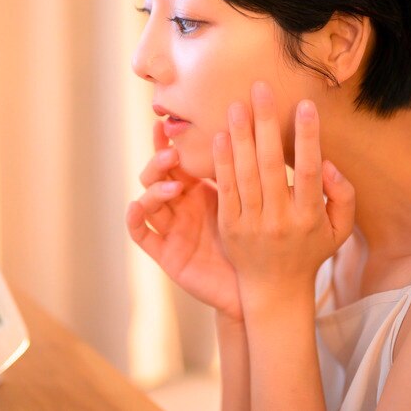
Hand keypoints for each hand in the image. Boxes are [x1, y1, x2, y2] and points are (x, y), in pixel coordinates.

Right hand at [126, 120, 242, 319]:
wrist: (257, 288)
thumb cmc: (259, 242)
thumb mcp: (256, 202)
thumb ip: (256, 173)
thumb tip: (277, 136)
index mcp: (201, 190)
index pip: (178, 160)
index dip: (169, 141)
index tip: (168, 123)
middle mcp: (181, 205)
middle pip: (157, 174)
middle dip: (160, 161)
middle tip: (174, 153)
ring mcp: (171, 229)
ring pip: (149, 200)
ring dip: (155, 188)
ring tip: (174, 183)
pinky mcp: (166, 254)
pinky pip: (142, 235)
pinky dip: (134, 219)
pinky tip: (136, 206)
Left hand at [213, 81, 354, 310]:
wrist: (276, 289)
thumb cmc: (311, 250)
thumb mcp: (340, 229)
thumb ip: (343, 195)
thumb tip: (327, 164)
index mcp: (309, 216)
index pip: (308, 170)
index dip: (308, 136)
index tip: (305, 104)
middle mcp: (279, 219)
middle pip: (271, 165)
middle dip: (266, 123)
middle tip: (260, 88)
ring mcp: (251, 223)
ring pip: (245, 173)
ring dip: (240, 136)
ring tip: (237, 105)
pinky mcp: (229, 226)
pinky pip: (225, 189)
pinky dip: (222, 161)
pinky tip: (220, 135)